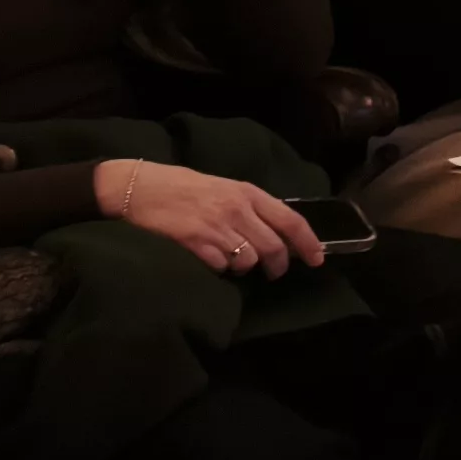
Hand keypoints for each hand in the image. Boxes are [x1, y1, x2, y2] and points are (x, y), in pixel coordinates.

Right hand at [101, 158, 321, 274]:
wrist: (142, 187)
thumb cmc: (185, 187)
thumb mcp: (225, 188)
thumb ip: (251, 208)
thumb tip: (277, 234)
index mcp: (249, 193)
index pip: (291, 220)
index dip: (308, 243)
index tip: (318, 259)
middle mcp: (238, 209)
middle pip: (273, 247)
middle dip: (278, 266)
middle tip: (273, 273)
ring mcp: (216, 226)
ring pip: (248, 261)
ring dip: (245, 268)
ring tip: (234, 261)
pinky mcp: (195, 242)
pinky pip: (221, 266)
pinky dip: (221, 269)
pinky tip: (210, 259)